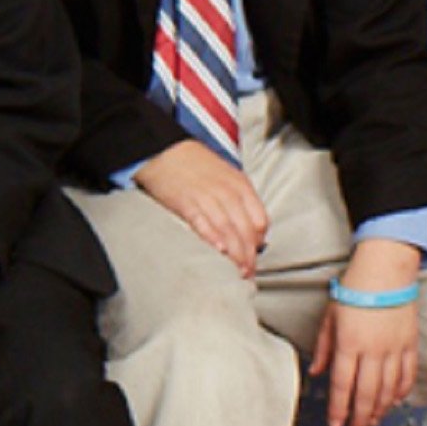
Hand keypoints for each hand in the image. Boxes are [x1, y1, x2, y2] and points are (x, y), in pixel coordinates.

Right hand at [133, 138, 269, 273]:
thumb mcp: (227, 177)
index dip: (259, 241)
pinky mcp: (186, 203)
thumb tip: (249, 228)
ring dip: (235, 254)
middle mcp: (228, 192)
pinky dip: (213, 237)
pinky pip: (203, 222)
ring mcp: (208, 197)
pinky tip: (219, 250)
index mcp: (241, 186)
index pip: (260, 219)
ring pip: (229, 230)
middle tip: (249, 274)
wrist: (166, 151)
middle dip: (249, 255)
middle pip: (246, 229)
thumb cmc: (197, 166)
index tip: (254, 256)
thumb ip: (239, 200)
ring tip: (238, 272)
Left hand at [313, 240, 425, 425]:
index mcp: (349, 343)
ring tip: (373, 423)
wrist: (387, 268)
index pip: (343, 385)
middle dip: (360, 417)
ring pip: (389, 387)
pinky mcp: (410, 341)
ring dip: (381, 409)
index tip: (336, 424)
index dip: (339, 409)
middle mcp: (373, 349)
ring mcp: (394, 347)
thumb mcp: (330, 316)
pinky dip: (402, 390)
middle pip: (367, 393)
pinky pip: (408, 372)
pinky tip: (396, 401)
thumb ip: (324, 347)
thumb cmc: (355, 288)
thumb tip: (317, 372)